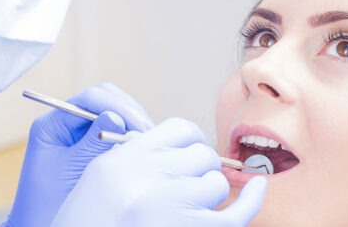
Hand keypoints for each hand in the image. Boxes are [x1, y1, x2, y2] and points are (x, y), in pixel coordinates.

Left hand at [3, 83, 153, 226]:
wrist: (39, 224)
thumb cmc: (49, 201)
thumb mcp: (73, 168)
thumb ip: (94, 142)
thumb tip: (116, 116)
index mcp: (51, 124)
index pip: (89, 99)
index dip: (117, 107)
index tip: (137, 126)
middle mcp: (64, 124)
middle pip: (103, 99)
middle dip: (127, 111)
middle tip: (146, 132)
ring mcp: (78, 135)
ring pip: (111, 113)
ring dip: (130, 123)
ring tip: (144, 142)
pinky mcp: (90, 147)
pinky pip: (113, 132)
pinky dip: (127, 136)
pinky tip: (137, 148)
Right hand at [51, 118, 267, 226]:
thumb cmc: (89, 223)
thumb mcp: (102, 180)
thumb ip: (138, 159)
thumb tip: (186, 147)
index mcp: (122, 161)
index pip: (179, 129)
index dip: (189, 141)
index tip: (186, 155)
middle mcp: (148, 179)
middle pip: (201, 154)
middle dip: (197, 170)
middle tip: (179, 190)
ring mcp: (172, 207)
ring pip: (214, 183)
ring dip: (206, 195)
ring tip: (180, 212)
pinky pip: (237, 213)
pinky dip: (253, 200)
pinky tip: (257, 188)